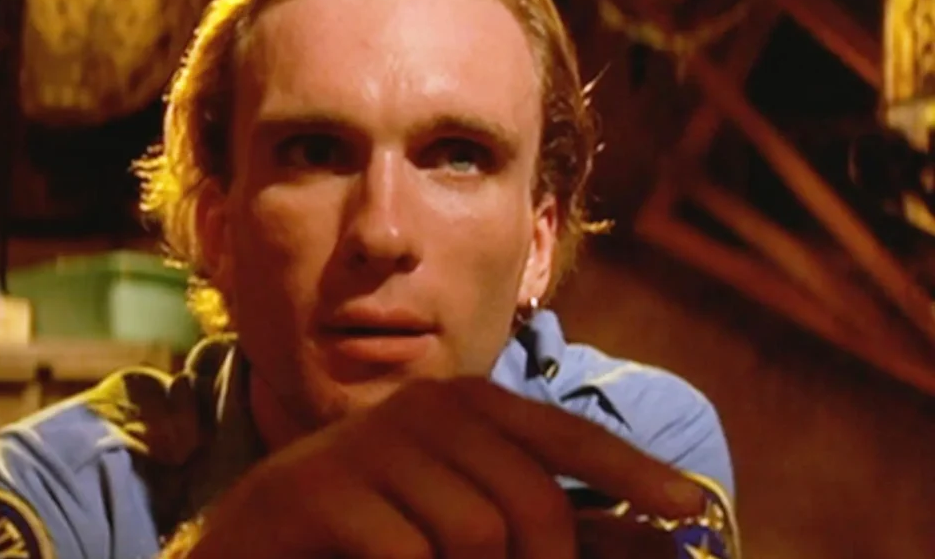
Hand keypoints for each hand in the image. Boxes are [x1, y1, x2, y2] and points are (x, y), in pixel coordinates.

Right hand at [186, 377, 703, 558]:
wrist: (257, 532)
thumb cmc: (373, 524)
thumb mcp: (458, 513)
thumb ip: (532, 516)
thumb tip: (638, 539)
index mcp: (466, 404)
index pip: (565, 435)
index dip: (632, 471)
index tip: (691, 508)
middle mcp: (426, 409)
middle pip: (533, 504)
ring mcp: (373, 444)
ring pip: (479, 535)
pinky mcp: (324, 489)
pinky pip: (411, 554)